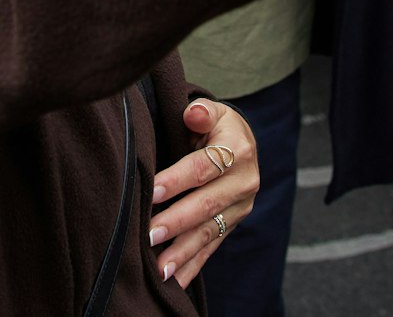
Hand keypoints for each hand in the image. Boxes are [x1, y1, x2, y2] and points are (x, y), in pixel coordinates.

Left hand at [147, 98, 259, 287]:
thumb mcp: (212, 111)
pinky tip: (174, 280)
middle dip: (176, 222)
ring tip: (159, 268)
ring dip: (183, 252)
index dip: (177, 180)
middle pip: (206, 204)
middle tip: (148, 235)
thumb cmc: (215, 125)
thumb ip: (200, 112)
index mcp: (238, 150)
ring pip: (209, 231)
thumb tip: (194, 113)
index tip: (151, 191)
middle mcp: (244, 182)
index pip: (203, 167)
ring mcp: (240, 207)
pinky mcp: (232, 225)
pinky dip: (192, 265)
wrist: (241, 143)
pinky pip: (211, 247)